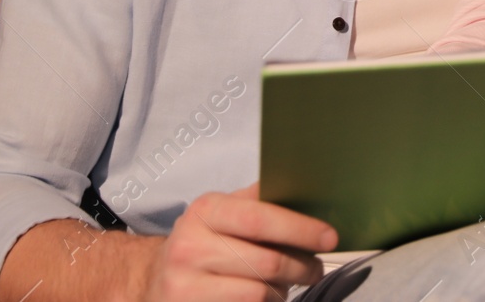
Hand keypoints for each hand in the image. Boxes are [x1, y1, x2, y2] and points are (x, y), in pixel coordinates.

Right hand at [145, 182, 338, 301]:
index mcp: (205, 211)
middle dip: (302, 267)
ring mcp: (185, 287)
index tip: (330, 237)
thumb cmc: (203, 243)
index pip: (260, 218)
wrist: (154, 281)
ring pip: (259, 294)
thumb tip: (310, 193)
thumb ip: (259, 202)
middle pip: (267, 262)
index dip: (300, 229)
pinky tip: (264, 298)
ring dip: (282, 292)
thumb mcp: (222, 213)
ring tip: (284, 285)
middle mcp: (189, 247)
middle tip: (315, 268)